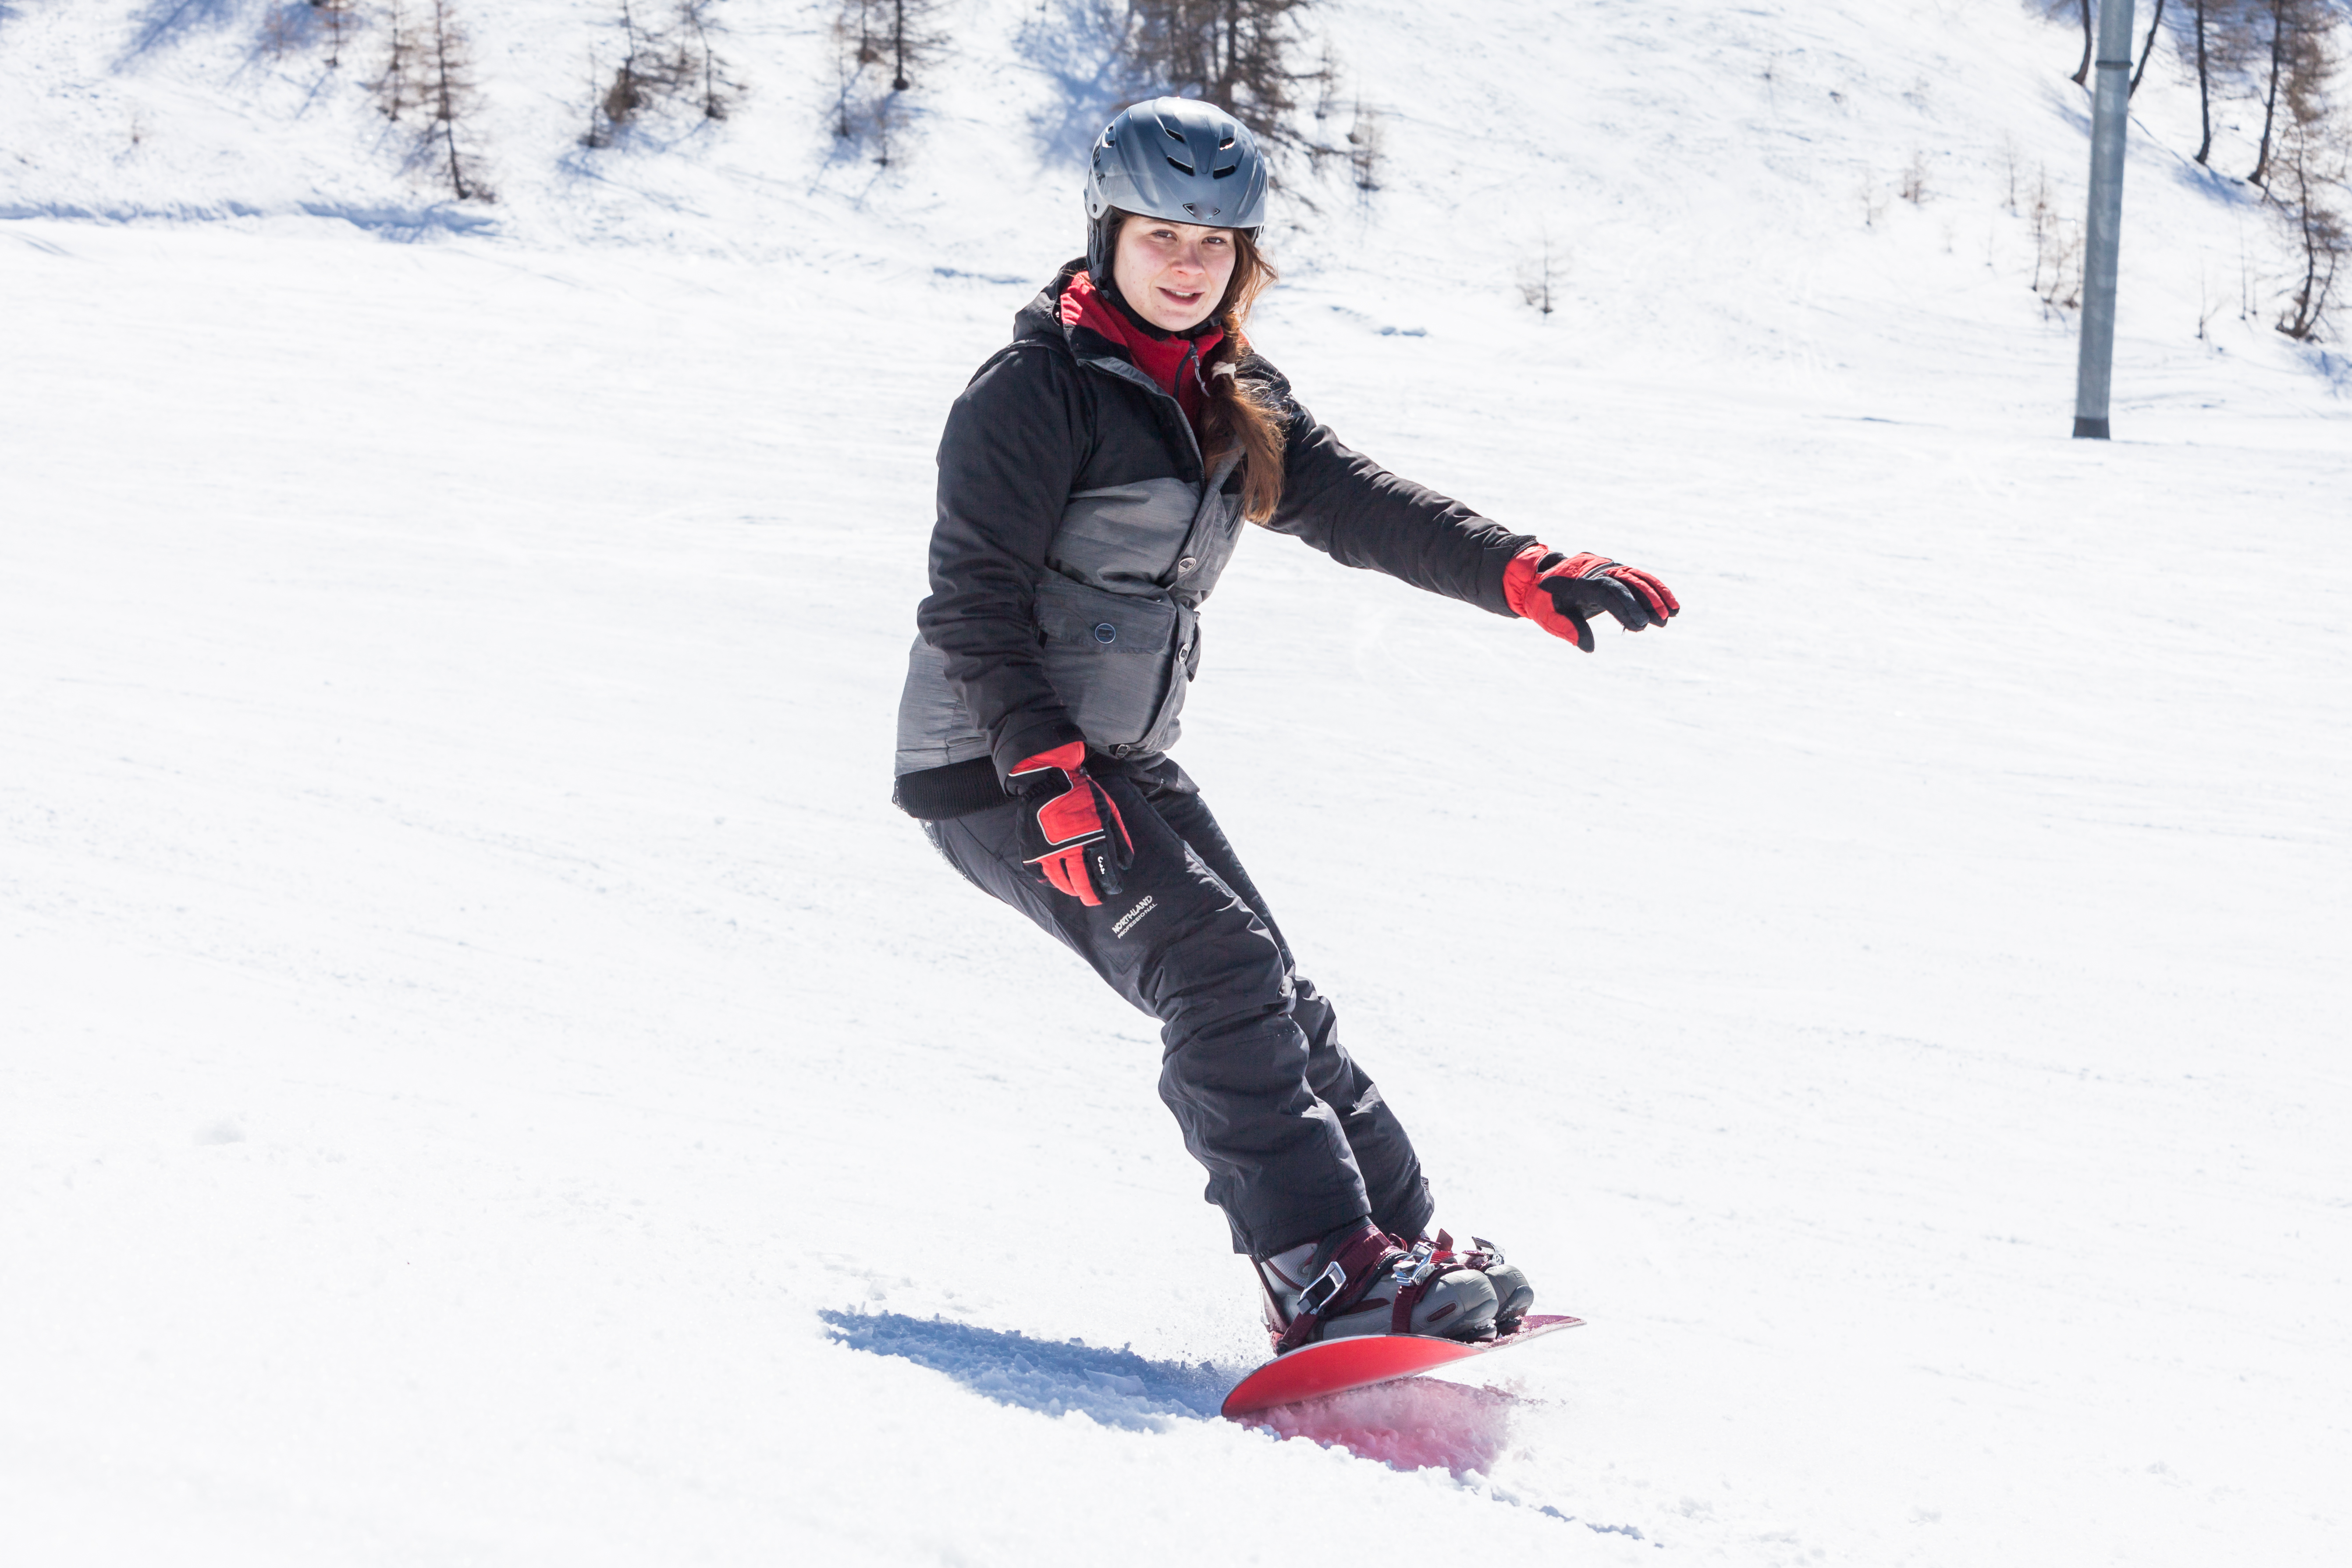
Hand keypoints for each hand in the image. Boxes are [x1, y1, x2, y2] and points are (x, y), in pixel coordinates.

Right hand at [1007, 742, 1133, 905]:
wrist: (1048, 778)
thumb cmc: (1081, 794)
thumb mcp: (1108, 810)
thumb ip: (1118, 838)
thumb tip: (1125, 864)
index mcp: (1093, 838)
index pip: (1104, 871)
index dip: (1110, 884)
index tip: (1113, 889)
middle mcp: (1071, 848)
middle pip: (1083, 883)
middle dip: (1091, 895)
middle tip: (1095, 900)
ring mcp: (1049, 851)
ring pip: (1061, 882)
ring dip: (1071, 889)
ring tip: (1077, 891)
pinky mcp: (1032, 850)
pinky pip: (1040, 875)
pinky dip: (1049, 881)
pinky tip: (1056, 881)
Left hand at [1503, 545, 1679, 651]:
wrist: (1540, 578)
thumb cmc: (1544, 601)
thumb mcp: (1548, 616)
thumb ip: (1568, 629)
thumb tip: (1589, 648)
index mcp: (1580, 582)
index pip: (1608, 591)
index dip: (1625, 607)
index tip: (1640, 625)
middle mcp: (1597, 571)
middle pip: (1627, 581)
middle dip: (1647, 600)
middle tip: (1663, 621)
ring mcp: (1608, 569)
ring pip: (1637, 578)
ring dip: (1656, 595)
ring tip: (1674, 614)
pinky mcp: (1615, 572)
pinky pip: (1638, 579)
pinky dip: (1655, 589)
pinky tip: (1671, 605)